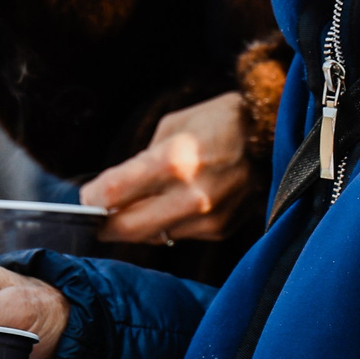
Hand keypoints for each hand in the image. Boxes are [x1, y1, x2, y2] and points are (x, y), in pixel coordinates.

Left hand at [80, 91, 252, 243]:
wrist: (273, 134)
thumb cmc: (217, 122)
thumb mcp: (172, 127)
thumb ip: (139, 163)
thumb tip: (111, 192)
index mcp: (175, 160)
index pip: (113, 193)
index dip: (91, 198)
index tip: (86, 197)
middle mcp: (191, 195)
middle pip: (126, 228)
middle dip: (104, 223)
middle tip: (96, 215)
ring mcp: (208, 217)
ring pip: (150, 236)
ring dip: (135, 225)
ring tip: (133, 206)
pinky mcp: (220, 230)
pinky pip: (176, 235)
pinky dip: (165, 224)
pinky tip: (170, 205)